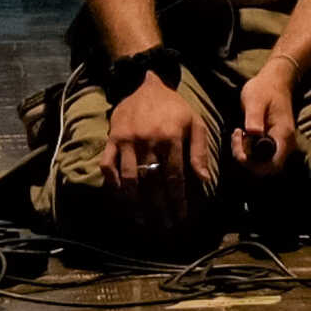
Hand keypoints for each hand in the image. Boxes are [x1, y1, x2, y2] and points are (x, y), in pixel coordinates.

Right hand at [105, 72, 214, 231]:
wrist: (145, 83)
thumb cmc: (174, 106)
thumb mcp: (194, 122)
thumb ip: (199, 151)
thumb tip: (203, 179)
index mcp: (170, 137)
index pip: (173, 176)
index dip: (177, 200)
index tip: (180, 217)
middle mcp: (148, 140)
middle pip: (152, 182)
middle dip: (158, 208)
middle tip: (163, 227)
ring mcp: (127, 140)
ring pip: (128, 178)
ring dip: (135, 203)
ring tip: (141, 221)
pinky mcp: (112, 138)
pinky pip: (107, 165)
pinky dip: (112, 183)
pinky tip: (120, 197)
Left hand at [230, 57, 297, 173]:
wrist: (276, 80)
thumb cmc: (265, 88)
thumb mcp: (255, 99)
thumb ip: (254, 118)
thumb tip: (253, 135)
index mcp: (283, 135)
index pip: (271, 164)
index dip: (252, 162)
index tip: (240, 141)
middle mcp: (285, 145)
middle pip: (267, 169)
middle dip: (246, 159)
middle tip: (236, 137)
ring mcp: (281, 145)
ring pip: (263, 164)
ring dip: (246, 155)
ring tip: (237, 133)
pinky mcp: (274, 143)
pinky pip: (261, 157)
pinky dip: (248, 151)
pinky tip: (241, 134)